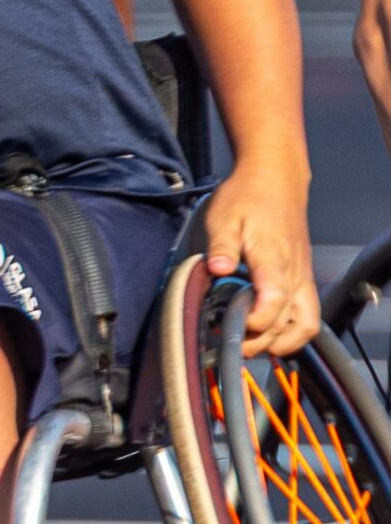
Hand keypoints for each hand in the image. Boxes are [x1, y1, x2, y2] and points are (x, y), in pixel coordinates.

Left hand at [204, 160, 317, 357]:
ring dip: (282, 342)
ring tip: (250, 343)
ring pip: (306, 325)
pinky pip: (305, 315)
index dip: (257, 321)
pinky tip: (264, 332)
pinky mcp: (302, 279)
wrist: (275, 180)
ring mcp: (302, 278)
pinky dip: (289, 331)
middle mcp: (295, 274)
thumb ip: (222, 246)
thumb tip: (217, 268)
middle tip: (234, 343)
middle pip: (295, 325)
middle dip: (265, 341)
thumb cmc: (248, 197)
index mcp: (274, 259)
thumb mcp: (224, 217)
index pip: (275, 302)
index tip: (232, 324)